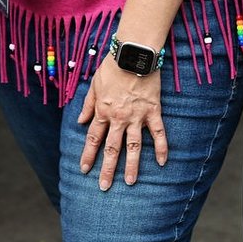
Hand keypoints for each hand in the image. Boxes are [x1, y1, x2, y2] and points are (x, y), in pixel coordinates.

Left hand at [77, 54, 167, 189]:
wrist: (133, 54)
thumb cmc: (112, 66)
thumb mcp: (94, 84)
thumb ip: (88, 104)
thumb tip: (80, 121)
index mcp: (103, 111)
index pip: (93, 138)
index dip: (88, 155)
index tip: (84, 169)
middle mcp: (118, 118)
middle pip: (112, 148)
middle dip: (107, 169)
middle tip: (104, 187)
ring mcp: (137, 116)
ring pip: (133, 146)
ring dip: (131, 165)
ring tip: (129, 182)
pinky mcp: (152, 111)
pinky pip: (158, 133)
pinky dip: (161, 147)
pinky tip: (162, 162)